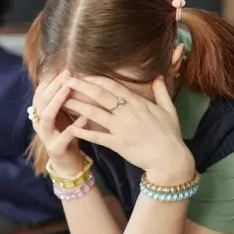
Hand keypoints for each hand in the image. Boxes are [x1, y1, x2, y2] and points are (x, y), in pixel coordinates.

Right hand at [31, 71, 88, 175]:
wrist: (66, 163)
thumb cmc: (67, 134)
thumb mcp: (63, 114)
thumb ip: (63, 98)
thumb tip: (70, 74)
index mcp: (40, 113)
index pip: (40, 91)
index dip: (50, 79)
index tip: (62, 66)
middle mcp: (39, 123)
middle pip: (42, 100)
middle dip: (54, 85)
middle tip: (66, 73)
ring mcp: (46, 136)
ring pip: (47, 116)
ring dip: (57, 101)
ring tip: (68, 89)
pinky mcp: (56, 148)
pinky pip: (65, 135)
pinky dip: (76, 124)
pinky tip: (86, 116)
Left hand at [63, 75, 194, 184]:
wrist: (171, 159)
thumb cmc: (170, 134)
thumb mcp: (169, 109)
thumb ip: (162, 92)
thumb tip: (159, 76)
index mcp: (138, 103)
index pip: (113, 87)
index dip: (96, 80)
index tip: (83, 75)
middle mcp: (127, 113)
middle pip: (100, 96)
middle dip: (82, 87)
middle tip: (66, 80)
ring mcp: (121, 128)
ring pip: (95, 113)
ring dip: (78, 106)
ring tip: (62, 100)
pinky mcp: (118, 144)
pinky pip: (97, 136)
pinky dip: (83, 132)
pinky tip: (70, 127)